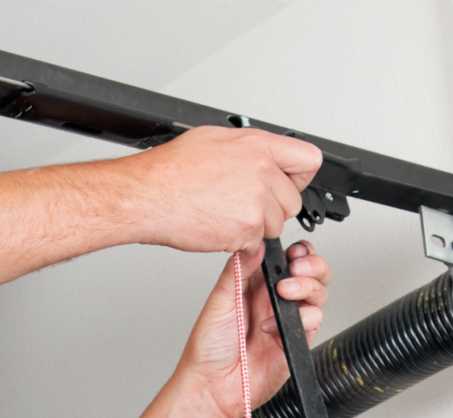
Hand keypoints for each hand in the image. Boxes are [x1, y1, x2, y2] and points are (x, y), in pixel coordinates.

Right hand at [122, 126, 322, 253]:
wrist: (144, 196)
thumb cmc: (168, 171)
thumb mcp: (213, 140)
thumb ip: (249, 148)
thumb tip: (266, 156)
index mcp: (257, 145)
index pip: (309, 160)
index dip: (299, 176)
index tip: (288, 183)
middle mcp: (261, 171)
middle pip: (293, 201)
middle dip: (273, 208)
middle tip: (242, 203)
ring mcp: (256, 201)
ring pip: (277, 225)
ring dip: (256, 226)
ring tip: (224, 212)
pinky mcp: (248, 229)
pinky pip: (257, 242)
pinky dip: (240, 241)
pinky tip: (218, 224)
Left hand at [174, 240, 331, 417]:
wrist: (214, 386)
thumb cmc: (208, 349)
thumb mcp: (219, 301)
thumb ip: (239, 271)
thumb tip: (255, 245)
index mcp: (255, 286)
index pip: (286, 260)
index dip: (297, 252)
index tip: (293, 252)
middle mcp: (274, 301)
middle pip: (311, 274)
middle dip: (312, 266)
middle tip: (298, 268)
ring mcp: (287, 320)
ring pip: (318, 294)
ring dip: (307, 288)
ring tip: (286, 293)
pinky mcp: (296, 340)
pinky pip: (315, 321)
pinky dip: (302, 319)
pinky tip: (275, 326)